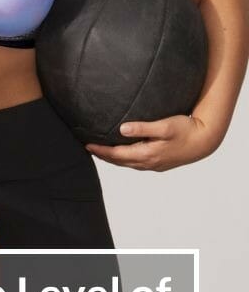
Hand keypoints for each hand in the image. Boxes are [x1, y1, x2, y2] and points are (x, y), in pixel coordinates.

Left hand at [86, 115, 214, 170]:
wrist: (205, 141)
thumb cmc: (186, 130)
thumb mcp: (164, 126)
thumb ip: (143, 128)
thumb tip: (122, 129)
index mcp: (147, 154)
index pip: (117, 154)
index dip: (101, 150)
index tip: (87, 145)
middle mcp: (148, 163)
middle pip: (119, 161)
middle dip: (103, 155)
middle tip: (88, 148)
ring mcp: (154, 165)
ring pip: (127, 163)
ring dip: (113, 158)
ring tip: (100, 151)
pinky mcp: (159, 163)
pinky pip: (136, 163)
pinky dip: (124, 158)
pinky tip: (121, 153)